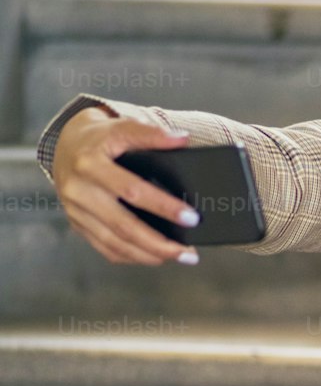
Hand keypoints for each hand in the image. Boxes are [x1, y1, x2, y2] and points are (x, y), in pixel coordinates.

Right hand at [51, 108, 201, 266]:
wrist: (65, 145)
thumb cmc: (99, 138)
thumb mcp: (119, 127)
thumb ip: (149, 133)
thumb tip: (182, 139)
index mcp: (91, 163)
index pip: (132, 190)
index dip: (163, 206)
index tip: (191, 218)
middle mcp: (80, 190)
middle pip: (124, 225)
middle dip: (159, 242)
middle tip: (188, 252)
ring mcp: (76, 211)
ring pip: (115, 243)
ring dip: (150, 255)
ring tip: (179, 257)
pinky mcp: (77, 224)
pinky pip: (106, 248)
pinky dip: (133, 257)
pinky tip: (154, 257)